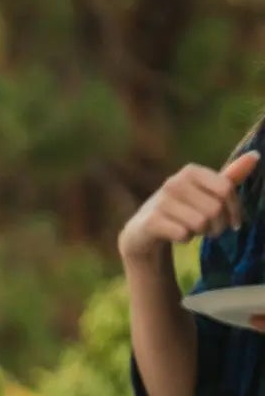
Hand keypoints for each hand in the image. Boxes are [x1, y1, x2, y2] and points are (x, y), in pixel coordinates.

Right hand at [119, 149, 258, 264]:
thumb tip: (255, 155)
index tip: (235, 224)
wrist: (143, 231)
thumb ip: (229, 177)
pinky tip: (177, 235)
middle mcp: (174, 182)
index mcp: (191, 171)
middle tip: (212, 231)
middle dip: (218, 226)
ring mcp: (160, 201)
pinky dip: (185, 240)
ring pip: (200, 223)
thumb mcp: (205, 193)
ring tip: (194, 231)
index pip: (226, 189)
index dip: (236, 210)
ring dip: (201, 233)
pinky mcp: (150, 221)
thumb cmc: (181, 210)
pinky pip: (183, 234)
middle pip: (215, 208)